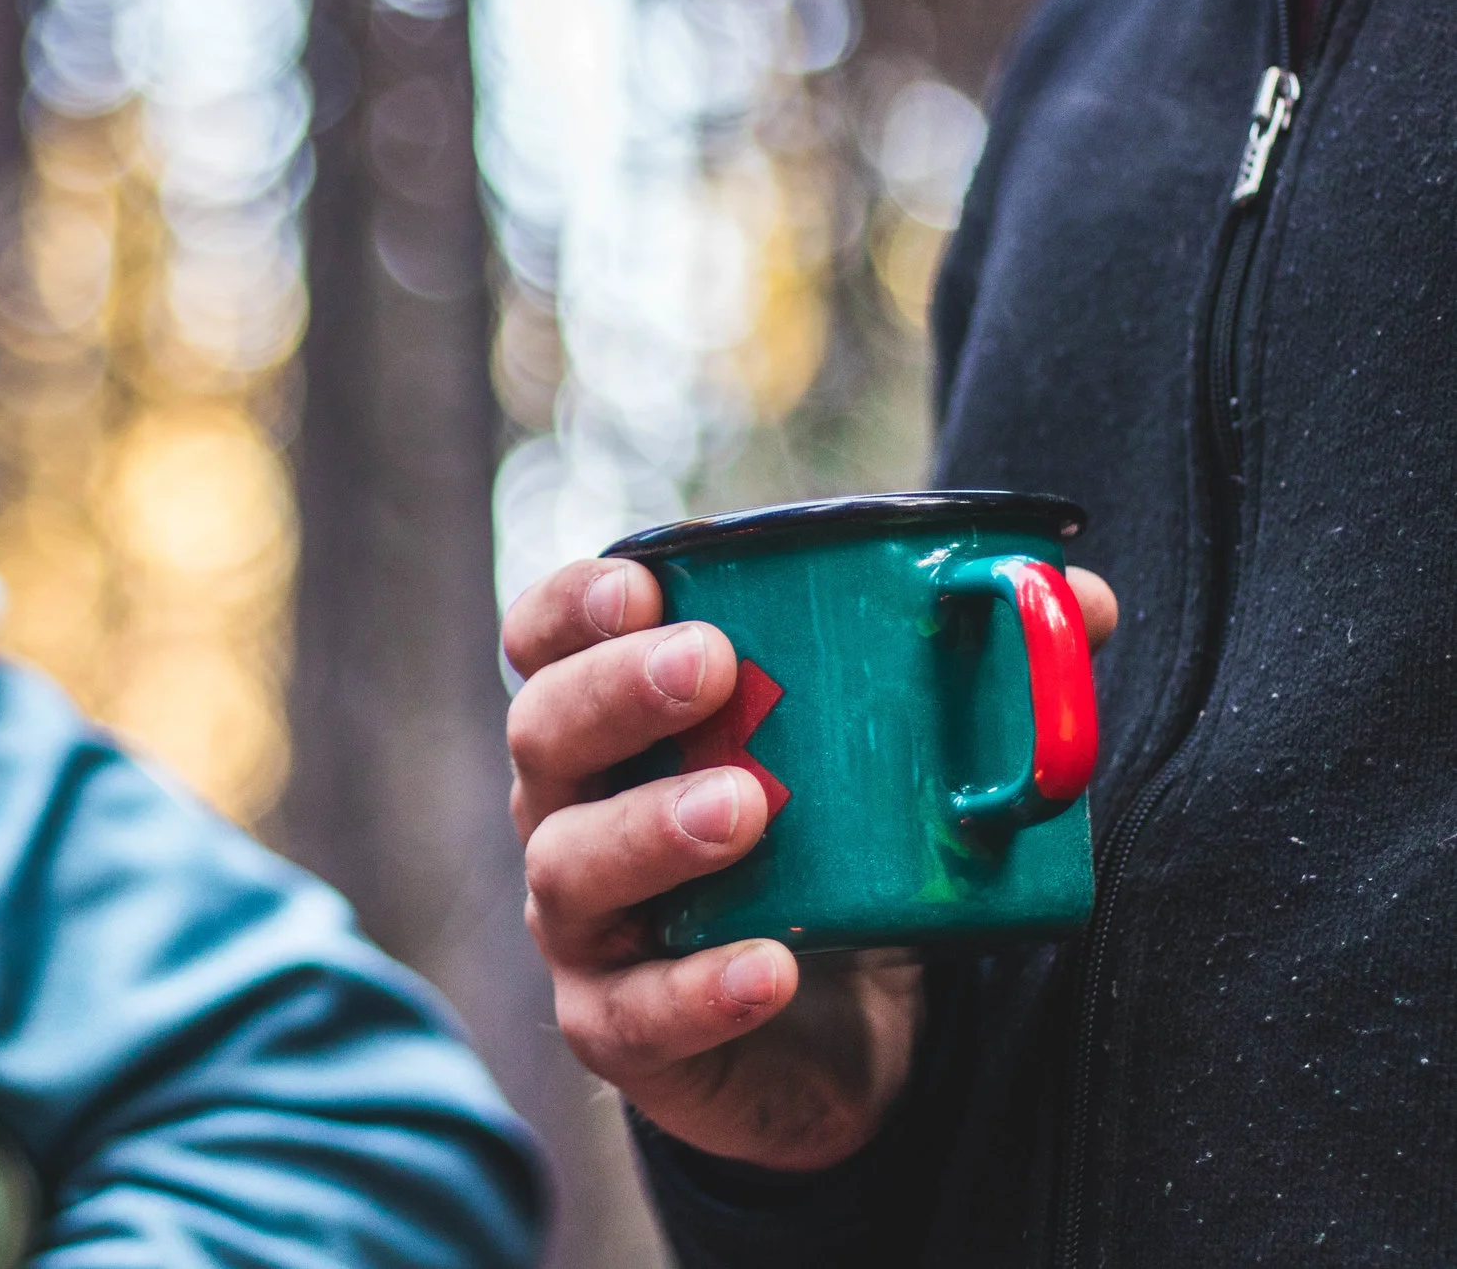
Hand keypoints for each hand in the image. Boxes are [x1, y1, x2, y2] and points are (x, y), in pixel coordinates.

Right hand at [504, 557, 1116, 1171]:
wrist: (831, 1046)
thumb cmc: (828, 865)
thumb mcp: (882, 771)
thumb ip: (968, 680)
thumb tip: (1084, 601)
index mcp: (614, 728)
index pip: (545, 645)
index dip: (572, 607)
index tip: (643, 582)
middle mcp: (572, 813)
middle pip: (545, 735)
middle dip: (618, 691)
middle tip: (716, 666)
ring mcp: (584, 927)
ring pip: (571, 868)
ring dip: (650, 830)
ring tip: (745, 808)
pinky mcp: (620, 1029)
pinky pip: (637, 1011)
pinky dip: (701, 988)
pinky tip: (770, 967)